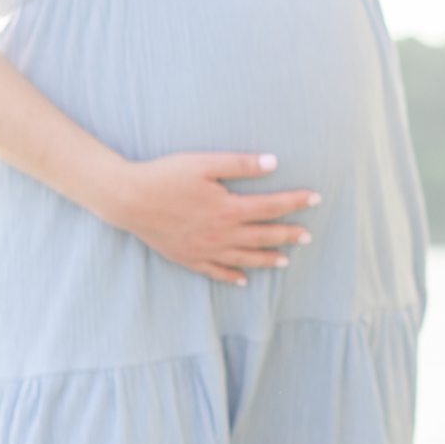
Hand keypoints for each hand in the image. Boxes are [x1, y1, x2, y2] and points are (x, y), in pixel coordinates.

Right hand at [106, 152, 319, 285]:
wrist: (128, 199)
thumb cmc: (166, 176)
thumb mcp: (204, 163)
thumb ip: (240, 164)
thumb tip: (274, 162)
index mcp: (229, 208)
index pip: (272, 206)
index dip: (296, 202)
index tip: (316, 198)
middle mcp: (221, 233)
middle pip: (263, 236)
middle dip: (288, 235)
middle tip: (307, 237)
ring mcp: (205, 249)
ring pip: (244, 258)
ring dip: (267, 259)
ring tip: (285, 261)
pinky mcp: (188, 258)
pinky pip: (216, 272)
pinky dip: (231, 277)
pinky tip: (243, 281)